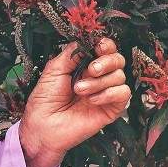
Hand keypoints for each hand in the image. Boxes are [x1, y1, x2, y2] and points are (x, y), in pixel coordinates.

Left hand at [18, 37, 130, 166]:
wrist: (44, 125)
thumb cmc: (45, 98)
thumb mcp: (54, 69)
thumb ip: (72, 53)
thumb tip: (88, 41)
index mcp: (84, 65)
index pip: (105, 49)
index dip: (106, 45)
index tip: (99, 47)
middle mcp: (98, 77)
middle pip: (118, 59)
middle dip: (106, 62)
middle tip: (90, 70)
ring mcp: (106, 92)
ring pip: (120, 76)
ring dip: (99, 82)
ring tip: (79, 90)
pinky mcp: (112, 109)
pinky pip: (123, 94)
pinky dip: (108, 94)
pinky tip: (91, 100)